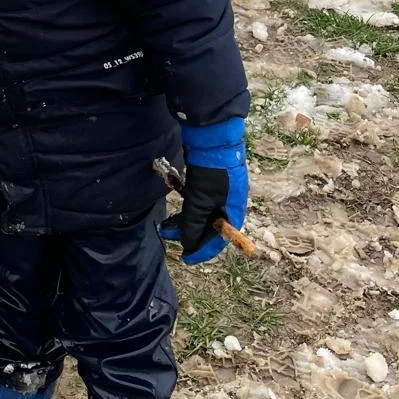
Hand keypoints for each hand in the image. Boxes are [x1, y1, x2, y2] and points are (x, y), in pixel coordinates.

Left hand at [160, 118, 247, 265]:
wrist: (213, 139)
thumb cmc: (212, 171)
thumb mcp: (201, 201)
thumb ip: (194, 224)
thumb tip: (188, 244)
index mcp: (233, 214)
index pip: (218, 240)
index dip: (201, 251)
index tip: (186, 259)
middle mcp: (228, 207)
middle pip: (209, 229)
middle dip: (189, 236)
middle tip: (169, 238)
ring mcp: (219, 196)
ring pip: (201, 217)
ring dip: (184, 224)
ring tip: (165, 227)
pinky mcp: (209, 186)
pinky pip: (198, 206)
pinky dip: (186, 212)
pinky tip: (173, 215)